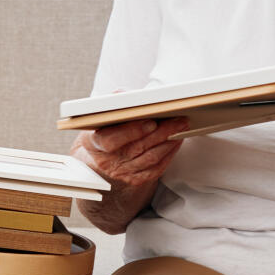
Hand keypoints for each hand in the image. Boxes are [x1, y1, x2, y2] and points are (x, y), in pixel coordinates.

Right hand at [71, 114, 188, 198]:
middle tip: (178, 120)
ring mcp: (121, 173)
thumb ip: (114, 103)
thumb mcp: (103, 115)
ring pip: (149, 159)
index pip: (111, 140)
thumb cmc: (105, 129)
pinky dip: (168, 155)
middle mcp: (106, 161)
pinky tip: (175, 142)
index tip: (151, 122)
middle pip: (137, 148)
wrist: (102, 156)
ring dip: (168, 143)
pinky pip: (155, 169)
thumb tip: (126, 95)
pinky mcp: (134, 179)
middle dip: (161, 133)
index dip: (132, 132)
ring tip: (181, 128)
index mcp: (94, 142)